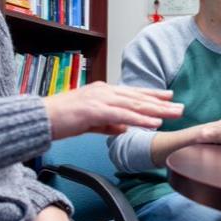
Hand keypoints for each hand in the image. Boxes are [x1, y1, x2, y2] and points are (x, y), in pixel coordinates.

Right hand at [43, 82, 182, 139]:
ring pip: (135, 104)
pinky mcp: (95, 110)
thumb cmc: (61, 120)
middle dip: (161, 103)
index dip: (153, 94)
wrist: (40, 118)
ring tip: (174, 114)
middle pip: (138, 97)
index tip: (170, 96)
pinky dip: (140, 118)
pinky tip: (153, 122)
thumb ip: (108, 124)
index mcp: (103, 92)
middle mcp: (105, 91)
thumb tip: (124, 129)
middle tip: (181, 106)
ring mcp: (100, 99)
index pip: (133, 93)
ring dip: (157, 110)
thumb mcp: (90, 122)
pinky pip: (123, 115)